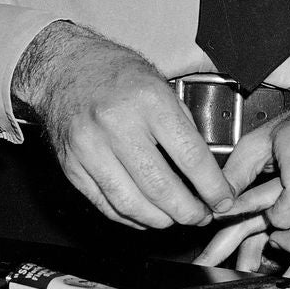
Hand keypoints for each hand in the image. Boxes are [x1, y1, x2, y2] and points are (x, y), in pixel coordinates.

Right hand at [12, 21, 234, 229]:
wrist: (65, 67)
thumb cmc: (118, 73)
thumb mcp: (161, 84)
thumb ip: (183, 125)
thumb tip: (205, 169)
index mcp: (149, 101)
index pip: (190, 156)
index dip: (211, 186)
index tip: (223, 200)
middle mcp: (117, 126)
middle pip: (160, 186)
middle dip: (188, 211)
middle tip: (202, 217)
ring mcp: (90, 149)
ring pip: (131, 203)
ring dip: (160, 220)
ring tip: (177, 219)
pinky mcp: (72, 167)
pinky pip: (106, 203)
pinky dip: (130, 217)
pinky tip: (147, 216)